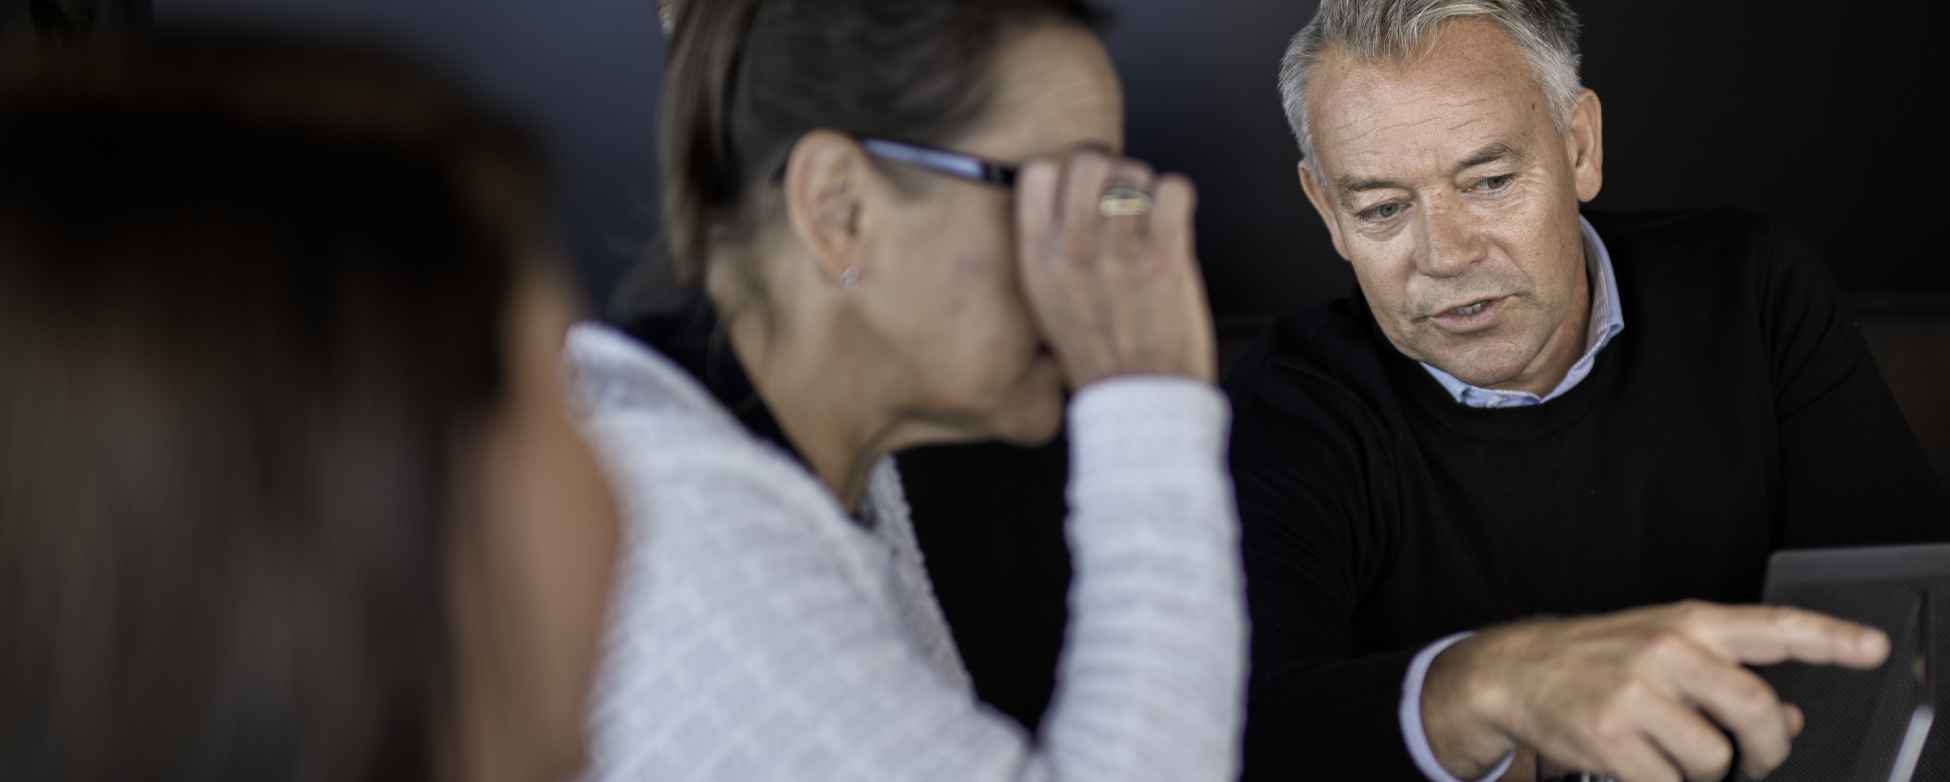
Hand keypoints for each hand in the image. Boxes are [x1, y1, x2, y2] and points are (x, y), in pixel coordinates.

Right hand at [1014, 149, 1214, 387]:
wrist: (1141, 400)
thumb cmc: (1101, 356)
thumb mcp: (1047, 302)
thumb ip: (1051, 247)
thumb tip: (1065, 197)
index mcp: (1038, 260)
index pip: (1038, 172)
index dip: (1066, 171)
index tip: (1082, 188)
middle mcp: (1074, 251)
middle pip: (1088, 160)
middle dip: (1111, 172)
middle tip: (1124, 200)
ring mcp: (1120, 253)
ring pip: (1135, 172)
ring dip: (1148, 189)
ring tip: (1151, 221)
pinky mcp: (1166, 258)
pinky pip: (1175, 190)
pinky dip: (1180, 200)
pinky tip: (1173, 225)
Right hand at [1424, 601, 1889, 781]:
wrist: (1514, 671)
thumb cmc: (1597, 660)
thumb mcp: (1665, 650)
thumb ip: (1728, 677)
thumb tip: (1789, 720)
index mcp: (1688, 623)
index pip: (1772, 626)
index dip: (1829, 640)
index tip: (1872, 649)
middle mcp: (1666, 650)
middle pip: (1756, 707)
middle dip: (1767, 748)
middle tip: (1755, 759)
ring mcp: (1636, 693)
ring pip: (1714, 758)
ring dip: (1705, 772)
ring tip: (1675, 757)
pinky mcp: (1610, 737)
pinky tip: (1645, 767)